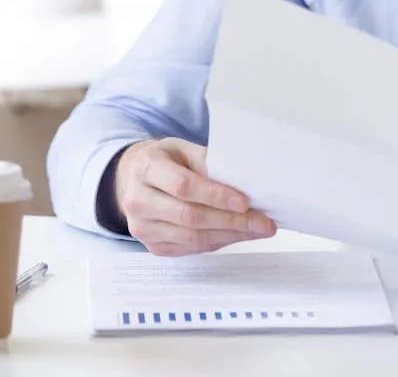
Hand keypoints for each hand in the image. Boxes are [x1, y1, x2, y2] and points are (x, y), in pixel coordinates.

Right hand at [115, 138, 276, 255]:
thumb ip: (208, 161)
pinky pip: (191, 248)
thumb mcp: (183, 149)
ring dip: (231, 235)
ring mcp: (143, 228)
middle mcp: (138, 200)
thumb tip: (244, 180)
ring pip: (192, 237)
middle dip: (232, 221)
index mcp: (146, 168)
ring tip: (258, 229)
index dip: (216, 195)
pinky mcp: (152, 246)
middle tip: (263, 222)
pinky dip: (219, 242)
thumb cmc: (166, 160)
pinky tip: (239, 235)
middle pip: (190, 216)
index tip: (245, 202)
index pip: (184, 186)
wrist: (134, 178)